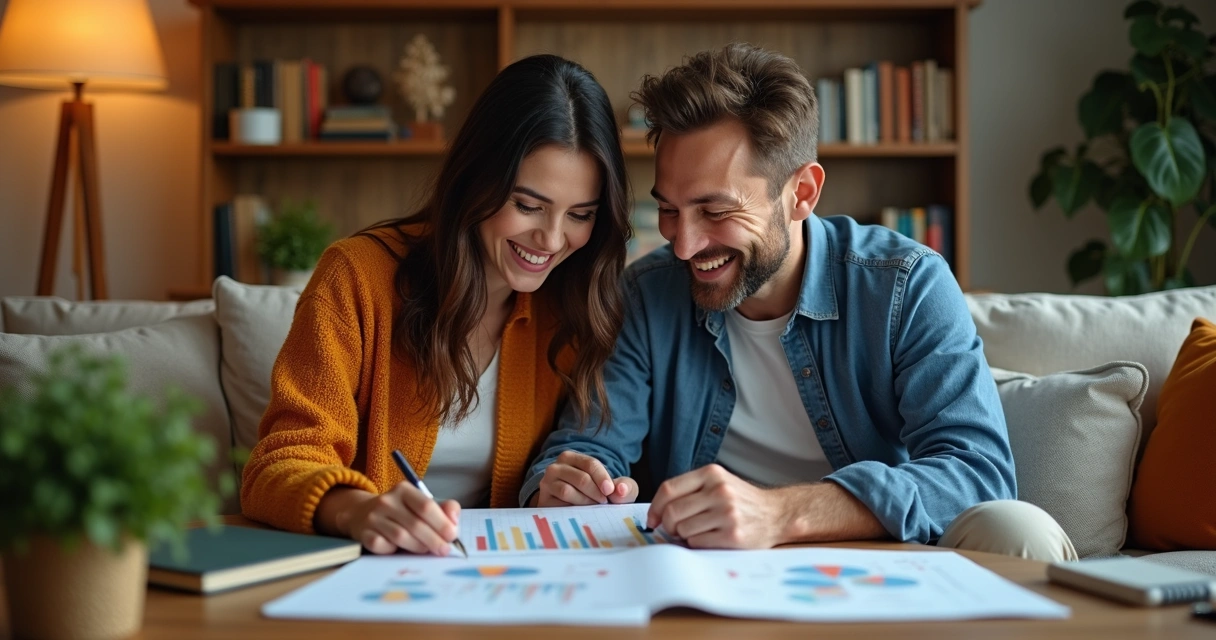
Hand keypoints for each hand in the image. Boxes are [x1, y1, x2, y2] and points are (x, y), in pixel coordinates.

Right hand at [337, 483, 460, 555]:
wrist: (361, 514)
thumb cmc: (401, 512)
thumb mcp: (421, 504)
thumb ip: (443, 509)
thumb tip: (454, 521)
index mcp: (404, 489)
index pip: (426, 506)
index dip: (441, 523)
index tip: (452, 535)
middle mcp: (387, 501)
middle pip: (415, 524)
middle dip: (434, 540)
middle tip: (444, 550)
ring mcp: (373, 517)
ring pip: (401, 537)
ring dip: (418, 547)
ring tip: (426, 550)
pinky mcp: (364, 534)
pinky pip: (383, 546)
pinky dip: (394, 550)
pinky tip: (399, 550)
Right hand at [535, 451, 637, 506]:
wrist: (573, 509)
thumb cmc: (597, 494)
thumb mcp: (614, 489)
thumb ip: (625, 487)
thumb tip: (621, 489)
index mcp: (572, 458)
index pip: (590, 464)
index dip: (602, 477)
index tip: (610, 491)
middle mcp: (556, 467)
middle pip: (581, 478)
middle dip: (596, 492)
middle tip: (604, 503)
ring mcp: (548, 483)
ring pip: (568, 491)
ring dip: (585, 502)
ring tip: (593, 508)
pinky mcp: (543, 500)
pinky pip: (559, 504)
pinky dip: (573, 509)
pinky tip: (580, 512)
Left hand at [647, 464, 789, 548]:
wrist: (776, 515)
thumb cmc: (741, 500)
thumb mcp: (718, 482)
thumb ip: (691, 490)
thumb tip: (657, 512)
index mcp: (711, 474)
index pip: (668, 489)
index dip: (655, 507)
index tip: (653, 519)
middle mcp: (719, 491)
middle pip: (673, 512)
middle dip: (668, 525)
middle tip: (674, 530)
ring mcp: (727, 513)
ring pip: (683, 530)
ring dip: (684, 535)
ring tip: (699, 531)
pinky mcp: (733, 535)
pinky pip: (697, 543)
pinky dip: (697, 543)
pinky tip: (709, 538)